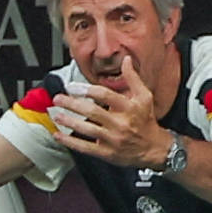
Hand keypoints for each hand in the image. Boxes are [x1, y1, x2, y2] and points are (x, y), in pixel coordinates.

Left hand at [51, 57, 171, 168]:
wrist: (155, 148)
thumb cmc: (146, 121)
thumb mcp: (144, 97)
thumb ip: (133, 78)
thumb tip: (126, 60)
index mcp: (129, 108)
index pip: (105, 95)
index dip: (86, 90)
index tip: (72, 87)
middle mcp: (121, 123)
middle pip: (92, 112)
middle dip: (72, 104)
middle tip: (58, 99)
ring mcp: (113, 139)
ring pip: (87, 129)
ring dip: (69, 121)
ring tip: (56, 115)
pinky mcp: (107, 152)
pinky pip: (86, 147)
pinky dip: (70, 141)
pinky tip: (59, 135)